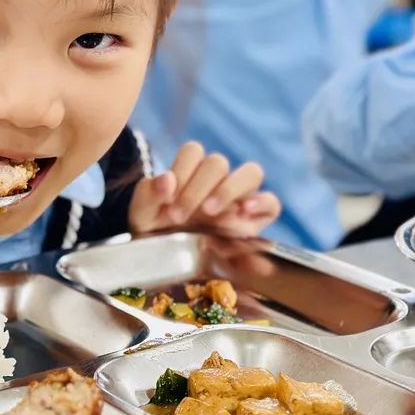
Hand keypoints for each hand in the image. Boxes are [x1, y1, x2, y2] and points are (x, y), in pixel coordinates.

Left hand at [128, 142, 280, 237]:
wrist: (168, 263)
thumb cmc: (155, 232)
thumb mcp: (142, 215)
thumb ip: (148, 194)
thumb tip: (166, 178)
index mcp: (190, 171)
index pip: (194, 151)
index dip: (181, 171)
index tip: (167, 200)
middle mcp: (218, 179)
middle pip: (218, 162)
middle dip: (197, 189)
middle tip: (179, 217)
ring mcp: (240, 197)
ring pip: (251, 172)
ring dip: (229, 189)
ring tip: (210, 212)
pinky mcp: (256, 219)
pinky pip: (272, 203)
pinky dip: (261, 203)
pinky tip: (243, 212)